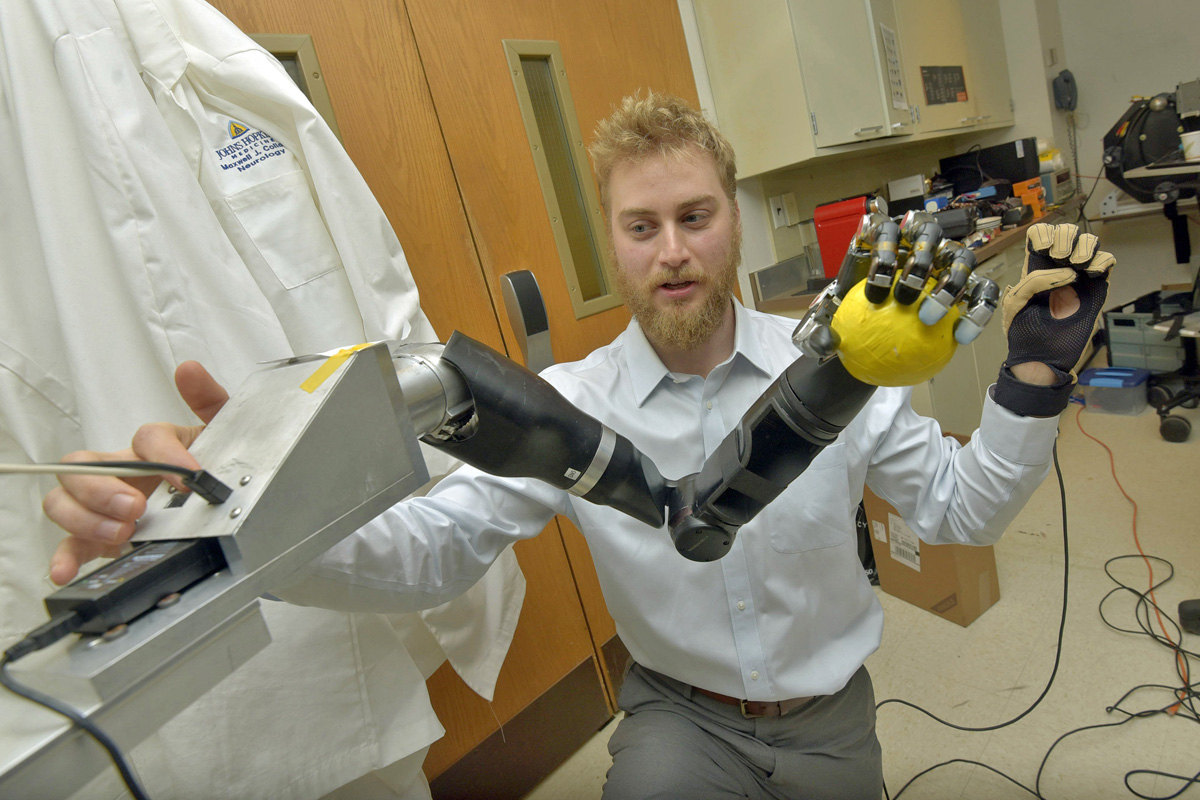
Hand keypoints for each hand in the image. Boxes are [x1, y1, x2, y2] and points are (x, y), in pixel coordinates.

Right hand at [43, 362, 229, 584]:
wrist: (221, 503)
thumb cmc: (214, 463)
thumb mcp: (224, 434)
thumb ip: (211, 401)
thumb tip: (189, 370)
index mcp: (155, 447)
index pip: (147, 438)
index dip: (165, 455)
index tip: (189, 476)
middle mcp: (122, 471)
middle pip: (85, 465)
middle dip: (104, 487)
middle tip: (136, 507)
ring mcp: (104, 503)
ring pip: (66, 499)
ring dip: (85, 516)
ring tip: (122, 532)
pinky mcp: (99, 535)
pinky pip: (70, 543)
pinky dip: (64, 556)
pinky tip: (64, 569)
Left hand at [794, 211, 998, 386]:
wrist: (875, 331)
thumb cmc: (852, 320)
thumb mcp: (831, 326)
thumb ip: (824, 333)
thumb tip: (819, 343)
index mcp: (883, 240)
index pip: (886, 230)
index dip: (884, 254)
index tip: (875, 293)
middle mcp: (917, 242)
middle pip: (927, 234)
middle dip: (918, 263)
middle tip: (906, 300)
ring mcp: (946, 258)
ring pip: (960, 255)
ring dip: (951, 282)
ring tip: (931, 318)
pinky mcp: (967, 282)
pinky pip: (981, 289)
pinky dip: (976, 309)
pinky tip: (962, 338)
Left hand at [1001, 222, 1114, 379]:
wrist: (1043, 356)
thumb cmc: (1024, 331)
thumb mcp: (1016, 302)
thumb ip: (1034, 281)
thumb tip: (1069, 272)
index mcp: (1034, 268)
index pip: (1041, 234)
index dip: (1044, 234)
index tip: (1044, 250)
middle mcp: (1057, 267)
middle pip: (1067, 232)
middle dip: (1065, 238)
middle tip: (1060, 257)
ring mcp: (1079, 276)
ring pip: (1089, 242)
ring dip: (1085, 246)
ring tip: (1078, 266)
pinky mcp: (1096, 287)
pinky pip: (1106, 262)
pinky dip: (1102, 261)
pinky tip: (1091, 274)